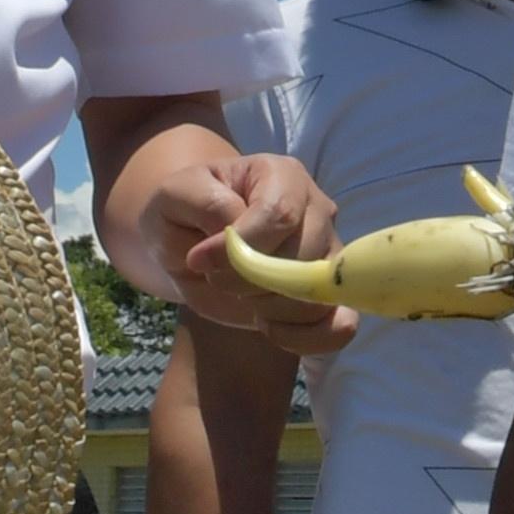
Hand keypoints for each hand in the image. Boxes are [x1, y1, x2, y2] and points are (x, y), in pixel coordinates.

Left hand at [160, 150, 355, 356]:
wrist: (190, 243)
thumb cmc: (186, 211)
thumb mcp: (175, 194)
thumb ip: (203, 203)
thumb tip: (230, 237)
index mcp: (283, 175)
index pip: (281, 214)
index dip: (243, 247)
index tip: (200, 261)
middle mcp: (318, 209)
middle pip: (304, 257)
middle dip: (252, 282)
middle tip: (218, 279)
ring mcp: (329, 253)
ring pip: (321, 295)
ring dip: (271, 309)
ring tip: (241, 297)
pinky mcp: (331, 296)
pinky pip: (339, 327)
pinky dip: (303, 338)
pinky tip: (267, 327)